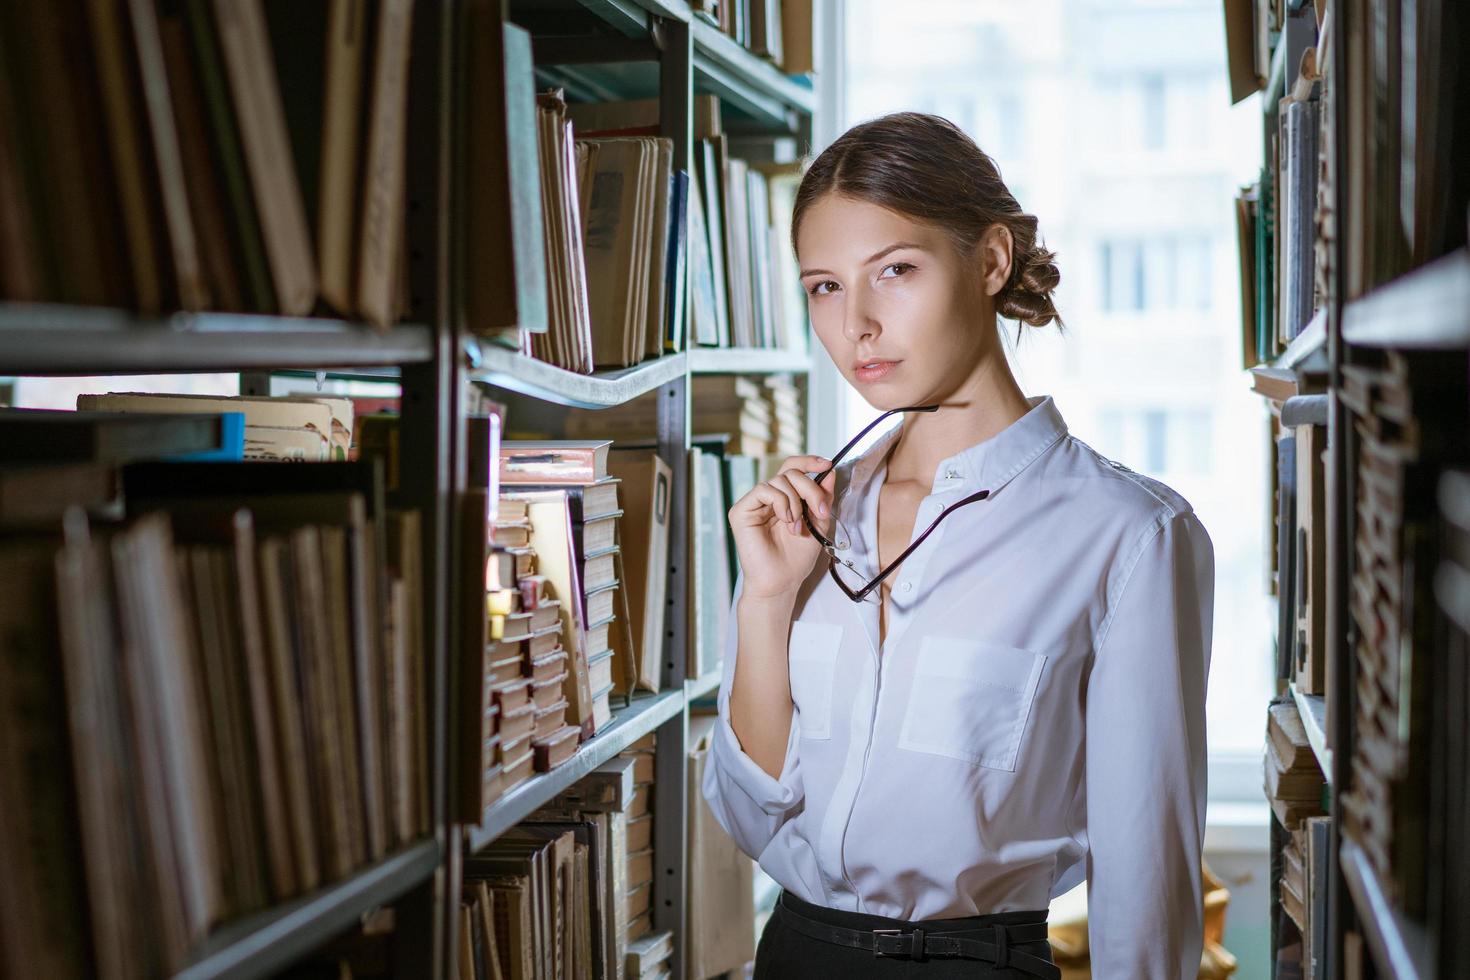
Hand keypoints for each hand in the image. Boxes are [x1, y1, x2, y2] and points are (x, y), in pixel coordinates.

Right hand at [727, 455, 834, 600]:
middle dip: (811, 489)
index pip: (793, 468)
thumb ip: (822, 498)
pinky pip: (764, 490)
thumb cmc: (796, 558)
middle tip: (821, 511)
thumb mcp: (819, 523)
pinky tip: (786, 521)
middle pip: (790, 472)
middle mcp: (768, 498)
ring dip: (796, 502)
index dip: (809, 462)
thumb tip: (830, 472)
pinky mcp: (741, 510)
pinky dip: (781, 503)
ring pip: (779, 480)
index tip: (827, 464)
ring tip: (797, 526)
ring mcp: (754, 503)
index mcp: (784, 498)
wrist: (781, 582)